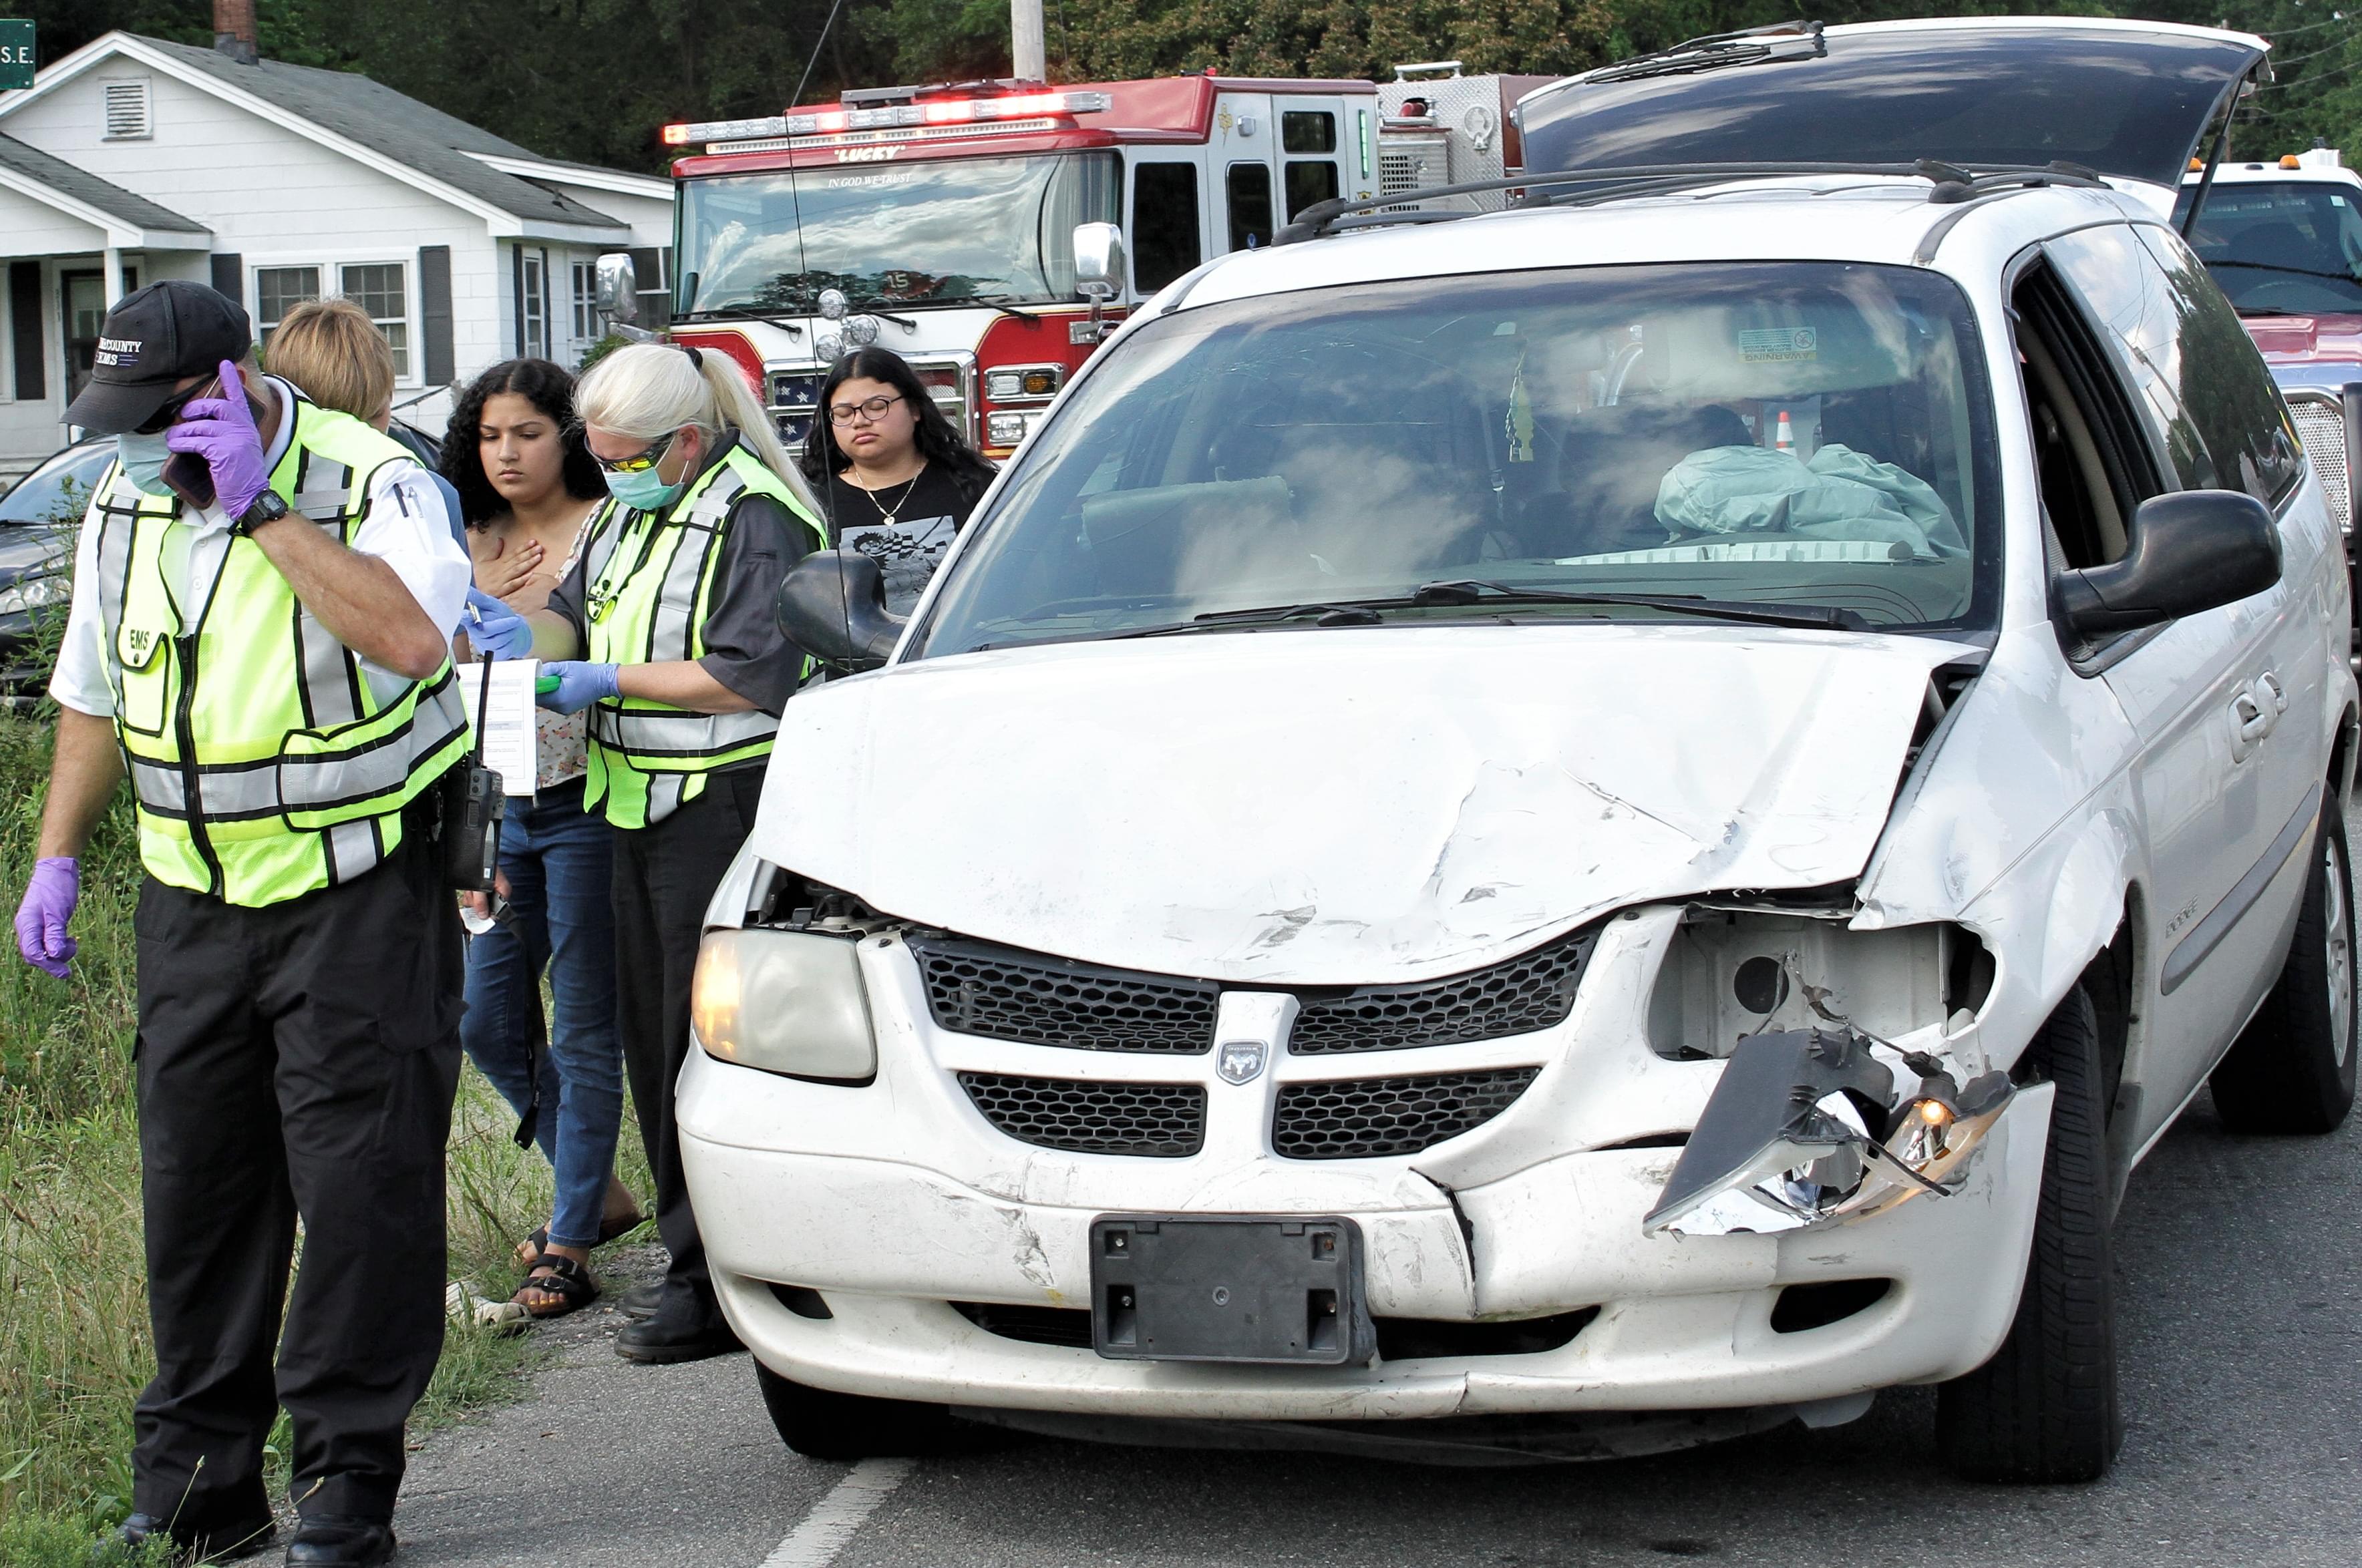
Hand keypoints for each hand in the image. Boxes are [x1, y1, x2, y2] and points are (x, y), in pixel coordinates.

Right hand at [13, 857, 78, 977]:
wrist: (57, 868)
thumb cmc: (57, 888)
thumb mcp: (58, 912)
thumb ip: (54, 934)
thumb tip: (54, 955)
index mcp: (27, 925)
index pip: (33, 954)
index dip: (49, 965)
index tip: (66, 973)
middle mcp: (27, 927)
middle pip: (35, 955)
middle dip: (53, 960)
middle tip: (73, 952)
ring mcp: (34, 925)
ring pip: (42, 949)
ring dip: (58, 952)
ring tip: (73, 942)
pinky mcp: (43, 923)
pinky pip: (47, 941)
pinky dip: (58, 944)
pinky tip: (69, 939)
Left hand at [164, 361, 270, 518]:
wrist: (251, 497)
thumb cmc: (241, 476)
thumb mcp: (239, 449)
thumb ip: (227, 433)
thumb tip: (199, 424)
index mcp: (247, 427)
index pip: (239, 398)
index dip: (230, 380)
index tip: (224, 364)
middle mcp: (244, 429)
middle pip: (217, 405)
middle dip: (196, 409)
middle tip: (184, 417)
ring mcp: (236, 439)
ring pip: (202, 425)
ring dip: (182, 431)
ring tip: (174, 438)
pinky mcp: (224, 451)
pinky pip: (196, 440)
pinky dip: (182, 443)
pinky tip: (177, 446)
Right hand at [464, 587, 534, 659]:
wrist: (515, 631)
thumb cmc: (500, 616)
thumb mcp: (492, 604)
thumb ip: (480, 599)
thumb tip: (467, 589)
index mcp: (472, 621)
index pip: (464, 620)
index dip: (465, 618)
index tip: (467, 615)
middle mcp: (476, 634)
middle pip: (484, 632)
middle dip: (501, 625)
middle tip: (515, 620)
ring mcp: (485, 645)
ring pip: (497, 641)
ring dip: (510, 632)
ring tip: (514, 625)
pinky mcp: (495, 654)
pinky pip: (504, 649)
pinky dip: (512, 640)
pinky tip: (513, 635)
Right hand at [478, 537, 544, 600]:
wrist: (469, 590)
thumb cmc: (477, 576)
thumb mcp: (484, 561)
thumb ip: (494, 551)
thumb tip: (500, 540)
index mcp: (499, 563)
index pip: (513, 553)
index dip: (524, 547)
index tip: (533, 542)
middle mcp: (502, 570)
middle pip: (517, 560)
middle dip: (529, 553)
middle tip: (540, 547)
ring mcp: (502, 580)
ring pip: (517, 570)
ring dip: (528, 563)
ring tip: (538, 557)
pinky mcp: (502, 590)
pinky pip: (513, 584)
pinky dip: (521, 579)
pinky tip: (530, 575)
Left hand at [537, 661, 618, 713]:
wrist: (605, 681)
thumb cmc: (588, 674)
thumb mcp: (565, 667)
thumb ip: (548, 670)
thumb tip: (536, 673)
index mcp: (559, 698)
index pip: (537, 695)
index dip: (532, 686)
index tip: (528, 679)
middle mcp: (561, 707)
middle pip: (541, 700)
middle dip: (539, 688)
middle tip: (540, 677)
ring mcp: (565, 709)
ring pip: (547, 701)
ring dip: (546, 691)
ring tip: (552, 680)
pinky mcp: (569, 708)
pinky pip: (555, 702)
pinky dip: (553, 694)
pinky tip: (558, 685)